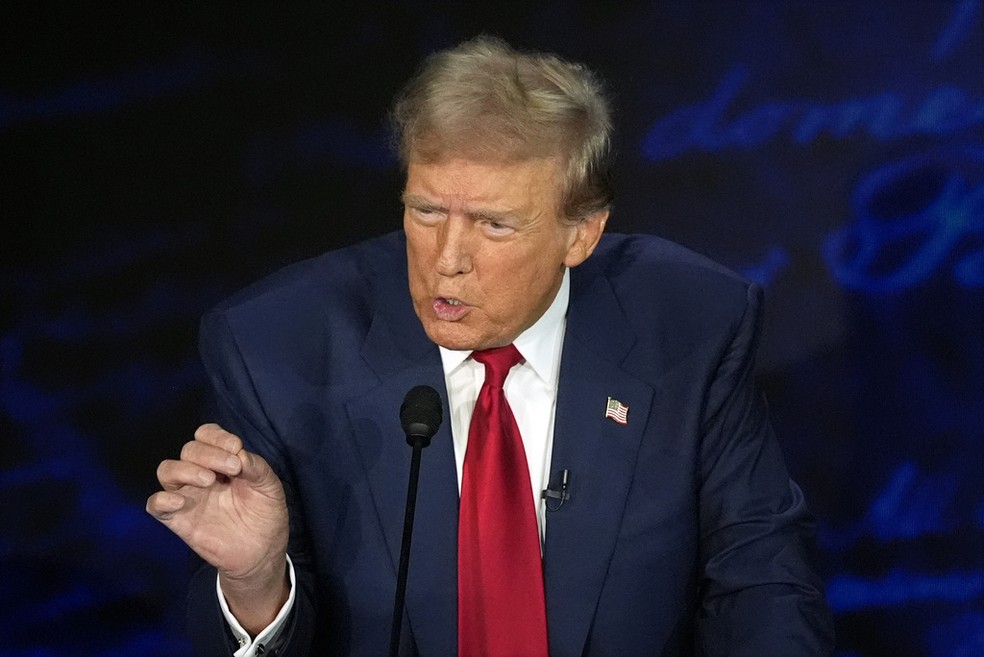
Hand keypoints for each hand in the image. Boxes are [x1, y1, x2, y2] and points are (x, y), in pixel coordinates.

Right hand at [147, 423, 288, 630]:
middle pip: (189, 450)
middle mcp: (201, 474)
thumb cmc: (265, 514)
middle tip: (233, 469)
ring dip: (186, 469)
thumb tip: (239, 453)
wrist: (262, 552)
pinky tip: (182, 502)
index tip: (236, 448)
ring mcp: (188, 496)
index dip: (217, 436)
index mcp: (222, 461)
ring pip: (167, 470)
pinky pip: (155, 505)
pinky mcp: (178, 520)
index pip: (206, 435)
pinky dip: (161, 499)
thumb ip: (257, 467)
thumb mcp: (270, 487)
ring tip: (209, 481)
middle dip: (210, 453)